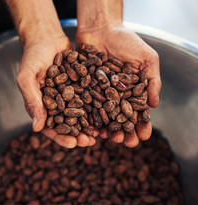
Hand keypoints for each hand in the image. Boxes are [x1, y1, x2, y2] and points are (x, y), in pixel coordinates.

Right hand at [16, 35, 97, 147]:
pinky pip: (90, 99)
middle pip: (68, 124)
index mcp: (40, 106)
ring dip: (90, 125)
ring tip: (101, 133)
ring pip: (81, 114)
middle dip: (79, 135)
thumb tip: (37, 128)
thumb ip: (32, 101)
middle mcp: (55, 104)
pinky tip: (108, 113)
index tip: (73, 144)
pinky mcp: (80, 86)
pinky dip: (98, 107)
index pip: (50, 128)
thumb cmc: (32, 56)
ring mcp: (68, 95)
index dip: (61, 137)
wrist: (46, 37)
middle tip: (90, 142)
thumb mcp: (27, 78)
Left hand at [76, 24, 160, 146]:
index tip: (143, 136)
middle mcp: (115, 96)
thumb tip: (154, 105)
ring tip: (110, 139)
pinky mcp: (83, 90)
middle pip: (120, 118)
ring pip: (103, 116)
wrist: (100, 28)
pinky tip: (92, 129)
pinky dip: (89, 118)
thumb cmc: (126, 41)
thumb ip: (152, 80)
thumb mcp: (146, 58)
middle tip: (126, 142)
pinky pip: (86, 107)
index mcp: (132, 91)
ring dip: (107, 129)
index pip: (138, 112)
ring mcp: (98, 94)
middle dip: (124, 131)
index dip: (141, 124)